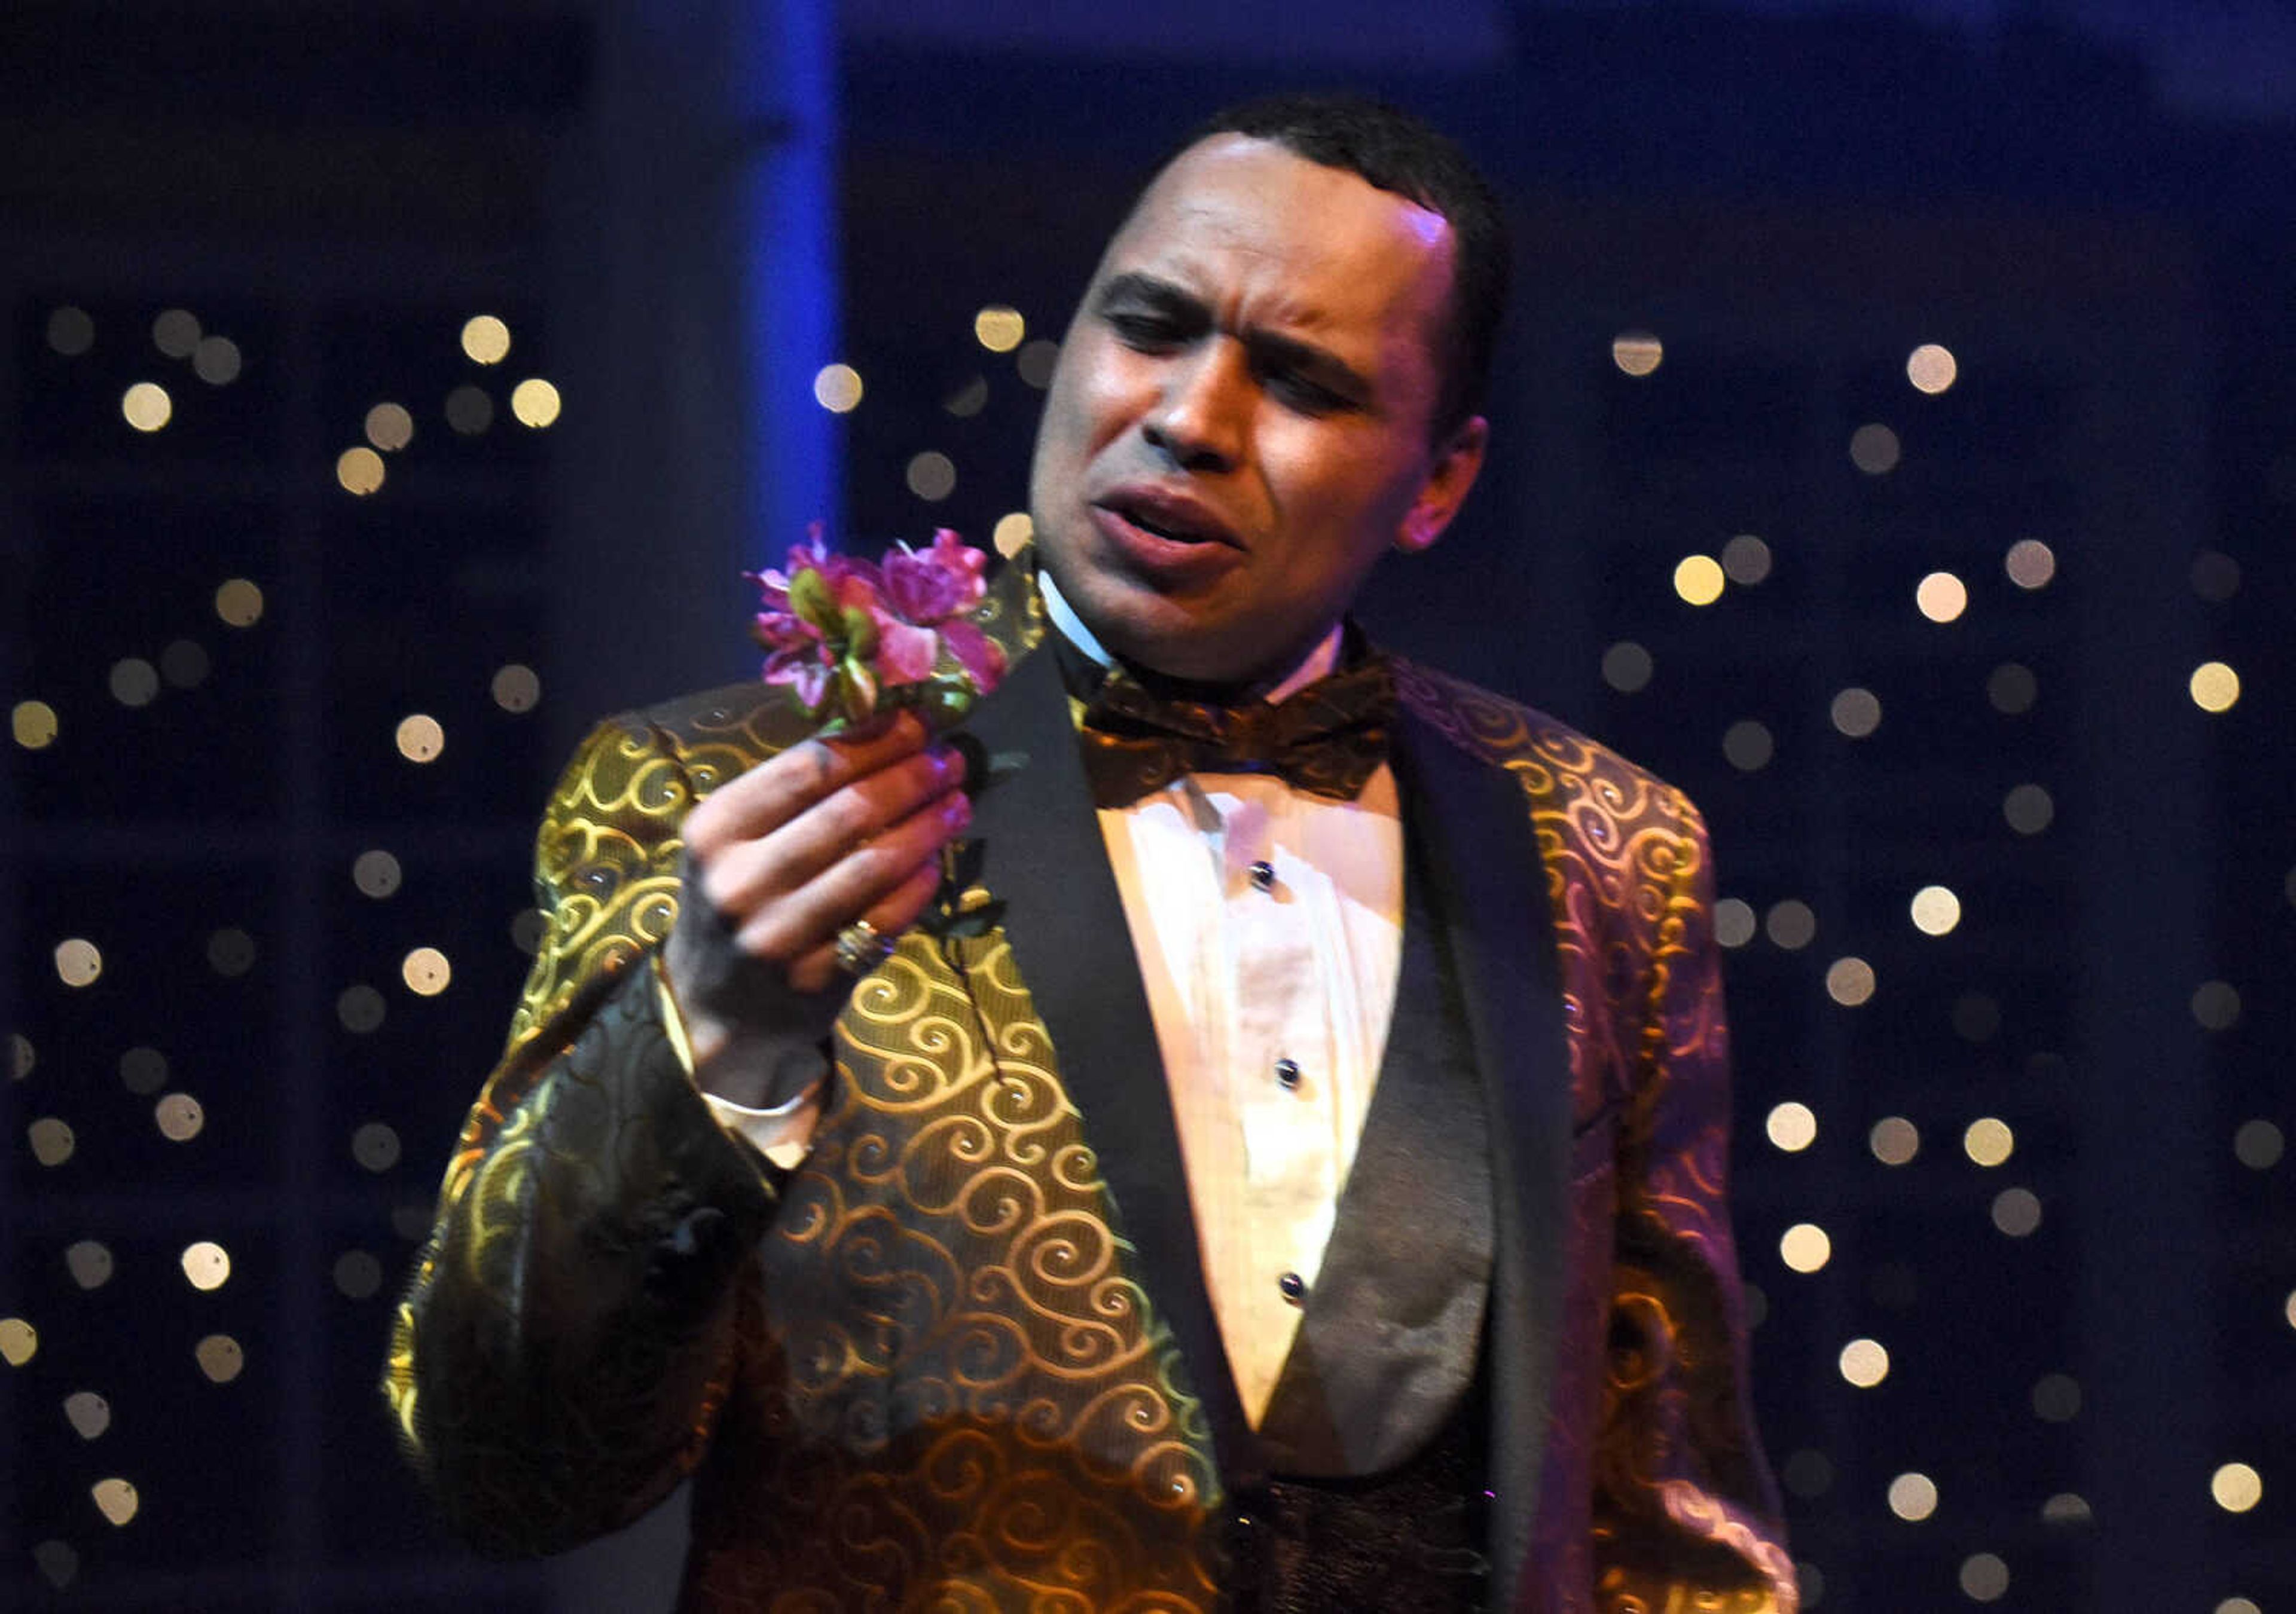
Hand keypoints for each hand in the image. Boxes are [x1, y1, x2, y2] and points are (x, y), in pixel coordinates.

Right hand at [662, 712, 971, 1100]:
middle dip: (911, 777)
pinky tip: (938, 861)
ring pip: (874, 863)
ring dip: (928, 825)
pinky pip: (883, 918)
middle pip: (848, 810)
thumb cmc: (735, 902)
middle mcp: (741, 879)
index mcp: (717, 829)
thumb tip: (882, 732)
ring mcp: (779, 933)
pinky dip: (919, 885)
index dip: (875, 740)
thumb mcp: (736, 842)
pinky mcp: (815, 977)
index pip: (809, 767)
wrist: (711, 1007)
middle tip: (950, 759)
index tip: (919, 722)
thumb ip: (793, 794)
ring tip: (959, 802)